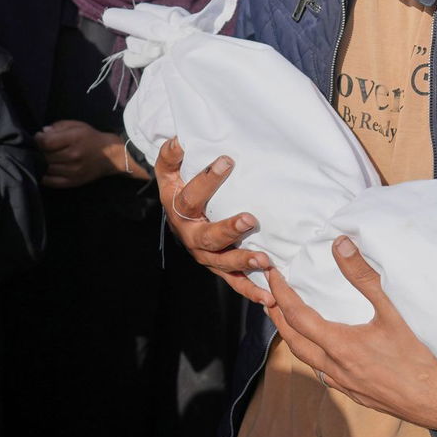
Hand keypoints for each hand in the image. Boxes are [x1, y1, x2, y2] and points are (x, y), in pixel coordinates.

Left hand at [35, 120, 123, 188]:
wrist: (111, 156)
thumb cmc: (91, 138)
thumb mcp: (77, 125)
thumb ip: (58, 127)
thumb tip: (42, 133)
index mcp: (74, 139)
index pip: (46, 142)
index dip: (37, 139)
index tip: (38, 137)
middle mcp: (73, 156)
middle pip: (45, 156)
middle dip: (38, 151)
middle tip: (37, 148)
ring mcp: (73, 171)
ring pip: (46, 169)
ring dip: (40, 163)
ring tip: (40, 158)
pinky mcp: (73, 182)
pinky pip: (51, 182)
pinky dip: (44, 177)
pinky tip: (43, 170)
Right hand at [155, 138, 273, 306]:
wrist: (175, 216)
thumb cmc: (178, 188)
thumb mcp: (168, 171)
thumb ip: (171, 156)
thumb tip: (179, 139)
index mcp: (178, 210)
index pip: (191, 196)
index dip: (207, 179)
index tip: (227, 161)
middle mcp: (190, 236)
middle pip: (206, 237)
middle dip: (227, 230)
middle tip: (249, 219)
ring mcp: (205, 255)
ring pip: (222, 262)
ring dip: (243, 261)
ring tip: (264, 260)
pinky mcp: (218, 266)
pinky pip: (234, 281)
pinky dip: (251, 290)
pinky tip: (268, 296)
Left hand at [265, 235, 436, 430]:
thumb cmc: (421, 356)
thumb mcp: (393, 310)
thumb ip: (365, 276)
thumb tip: (340, 245)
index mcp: (340, 345)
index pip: (297, 315)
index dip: (281, 293)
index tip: (271, 276)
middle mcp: (336, 368)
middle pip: (294, 341)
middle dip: (278, 317)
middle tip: (270, 298)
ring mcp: (347, 385)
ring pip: (309, 361)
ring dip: (295, 339)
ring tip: (290, 321)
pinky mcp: (359, 395)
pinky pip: (326, 375)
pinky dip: (315, 358)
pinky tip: (324, 352)